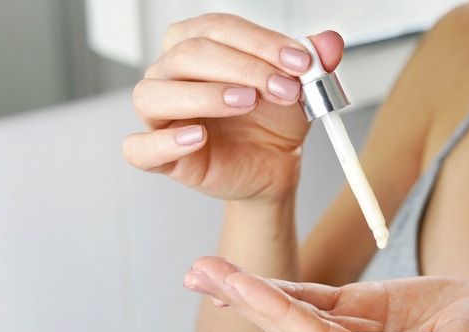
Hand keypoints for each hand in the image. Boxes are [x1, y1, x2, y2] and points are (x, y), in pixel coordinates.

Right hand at [123, 14, 343, 202]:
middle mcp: (170, 74)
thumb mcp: (298, 88)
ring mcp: (159, 114)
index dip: (260, 41)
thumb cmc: (272, 121)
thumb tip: (329, 43)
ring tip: (246, 102)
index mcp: (197, 45)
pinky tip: (198, 136)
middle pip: (189, 54)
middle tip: (284, 88)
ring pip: (154, 93)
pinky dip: (165, 141)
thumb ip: (312, 62)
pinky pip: (140, 147)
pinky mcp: (159, 155)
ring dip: (204, 95)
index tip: (300, 60)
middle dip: (244, 68)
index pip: (218, 28)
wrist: (273, 165)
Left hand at [183, 257, 468, 331]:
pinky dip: (280, 289)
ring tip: (206, 270)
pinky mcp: (359, 315)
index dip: (274, 311)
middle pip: (288, 330)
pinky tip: (246, 282)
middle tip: (199, 271)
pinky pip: (313, 301)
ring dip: (250, 292)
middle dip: (244, 298)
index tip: (236, 283)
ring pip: (293, 314)